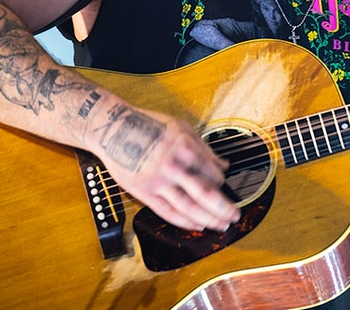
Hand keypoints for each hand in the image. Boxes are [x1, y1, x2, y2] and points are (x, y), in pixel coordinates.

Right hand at [90, 105, 239, 231]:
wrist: (113, 129)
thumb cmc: (148, 124)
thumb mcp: (181, 128)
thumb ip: (204, 148)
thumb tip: (224, 165)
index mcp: (186, 147)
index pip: (213, 172)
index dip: (222, 181)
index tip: (224, 184)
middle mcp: (174, 166)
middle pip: (205, 193)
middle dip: (224, 208)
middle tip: (236, 215)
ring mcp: (158, 181)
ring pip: (188, 207)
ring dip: (208, 219)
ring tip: (221, 225)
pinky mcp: (144, 192)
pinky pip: (167, 212)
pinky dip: (184, 221)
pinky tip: (197, 225)